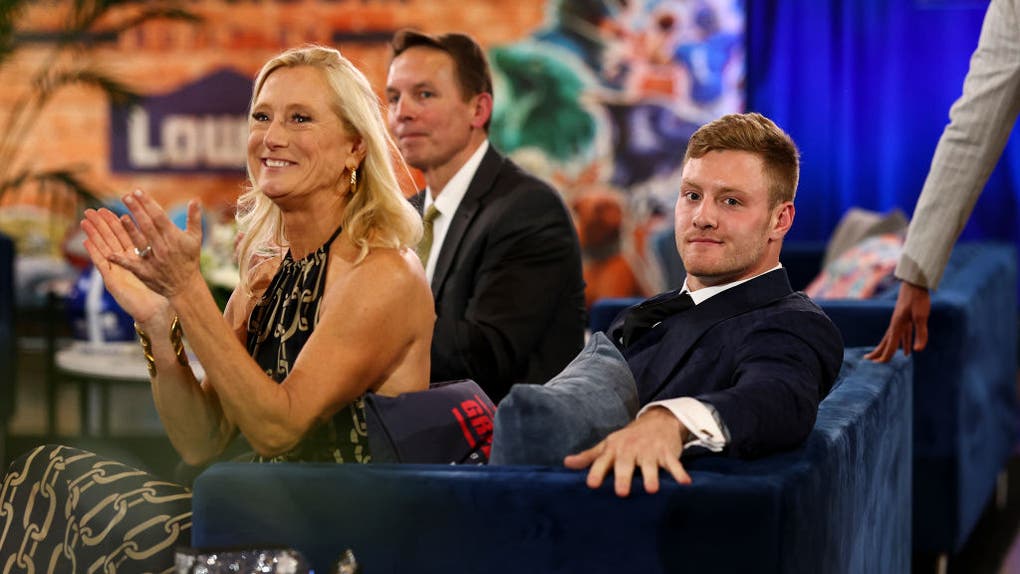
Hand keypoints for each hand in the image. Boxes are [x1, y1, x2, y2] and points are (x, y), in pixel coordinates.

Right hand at [81, 207, 167, 323]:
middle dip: (101, 225)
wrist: (154, 312)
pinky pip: (102, 265)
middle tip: (92, 210)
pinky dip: (94, 253)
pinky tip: (86, 242)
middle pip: (110, 240)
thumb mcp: (158, 269)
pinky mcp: (112, 282)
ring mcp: (116, 272)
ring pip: (103, 249)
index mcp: (134, 258)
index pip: (124, 236)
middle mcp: (123, 263)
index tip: (109, 208)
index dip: (116, 222)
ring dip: (93, 235)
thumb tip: (163, 237)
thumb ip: (156, 254)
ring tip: (84, 221)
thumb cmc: (159, 291)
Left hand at [107, 190, 204, 300]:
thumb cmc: (189, 259)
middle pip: (148, 226)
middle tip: (126, 196)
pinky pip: (131, 265)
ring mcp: (154, 260)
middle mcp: (163, 248)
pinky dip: (120, 260)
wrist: (185, 286)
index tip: (137, 191)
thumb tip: (195, 199)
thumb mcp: (195, 238)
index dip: (148, 204)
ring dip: (129, 229)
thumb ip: (194, 218)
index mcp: (174, 238)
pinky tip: (108, 253)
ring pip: (139, 242)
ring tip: (121, 216)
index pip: (159, 217)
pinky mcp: (145, 272)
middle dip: (137, 210)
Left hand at [563, 407, 690, 496]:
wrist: (658, 420)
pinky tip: (685, 483)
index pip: (603, 461)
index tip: (592, 485)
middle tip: (621, 493)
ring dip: (652, 476)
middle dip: (623, 477)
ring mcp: (650, 451)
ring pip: (651, 465)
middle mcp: (631, 450)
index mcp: (614, 449)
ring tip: (652, 490)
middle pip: (626, 464)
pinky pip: (674, 463)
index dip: (597, 472)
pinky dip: (680, 472)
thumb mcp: (608, 445)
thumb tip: (566, 463)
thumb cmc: (628, 439)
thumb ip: (589, 457)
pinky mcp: (668, 453)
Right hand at [865, 281, 930, 362]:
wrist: (915, 283)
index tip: (880, 365)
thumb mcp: (921, 316)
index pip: (890, 345)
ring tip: (884, 358)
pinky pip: (902, 335)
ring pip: (891, 339)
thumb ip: (921, 334)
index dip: (886, 356)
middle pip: (885, 342)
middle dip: (877, 352)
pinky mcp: (905, 320)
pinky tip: (908, 350)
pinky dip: (903, 344)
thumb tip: (918, 351)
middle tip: (868, 360)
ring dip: (888, 349)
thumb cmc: (918, 298)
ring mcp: (899, 322)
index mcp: (896, 325)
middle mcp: (895, 325)